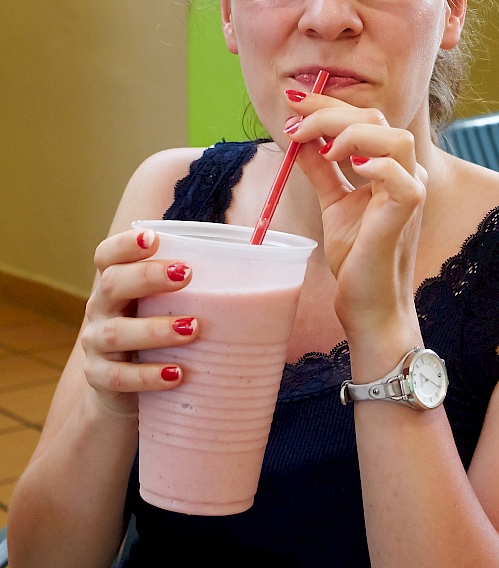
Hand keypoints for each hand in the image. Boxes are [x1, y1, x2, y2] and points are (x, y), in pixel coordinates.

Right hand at [80, 229, 199, 416]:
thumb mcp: (169, 306)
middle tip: (185, 274)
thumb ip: (202, 288)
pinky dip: (148, 376)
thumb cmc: (158, 334)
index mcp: (117, 282)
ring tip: (192, 328)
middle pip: (112, 284)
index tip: (154, 238)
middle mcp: (101, 308)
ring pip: (117, 333)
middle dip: (147, 276)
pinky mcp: (100, 379)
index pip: (108, 255)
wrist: (124, 389)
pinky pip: (120, 377)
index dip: (126, 244)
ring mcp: (96, 344)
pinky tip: (176, 374)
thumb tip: (273, 276)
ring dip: (155, 329)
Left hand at [286, 91, 426, 339]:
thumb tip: (298, 139)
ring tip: (319, 148)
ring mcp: (411, 191)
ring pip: (394, 139)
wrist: (368, 305)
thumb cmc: (358, 257)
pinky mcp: (407, 213)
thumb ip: (322, 170)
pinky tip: (343, 165)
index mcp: (391, 167)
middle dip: (329, 112)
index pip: (363, 118)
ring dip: (350, 133)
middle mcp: (406, 173)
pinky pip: (401, 176)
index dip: (327, 104)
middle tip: (292, 124)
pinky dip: (373, 164)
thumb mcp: (333, 203)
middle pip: (376, 119)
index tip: (291, 100)